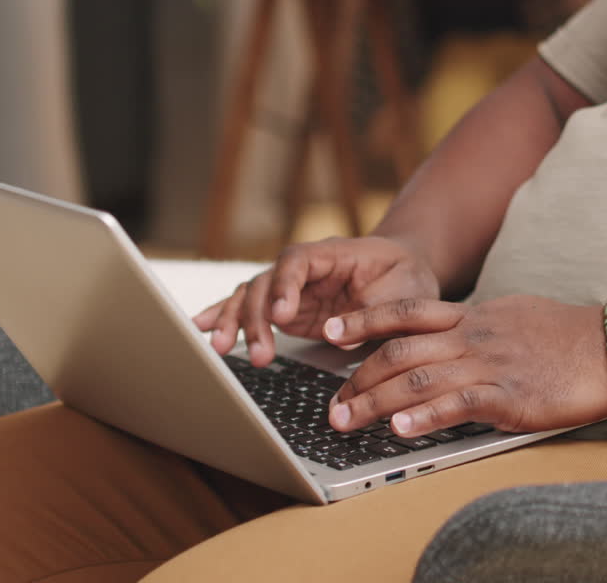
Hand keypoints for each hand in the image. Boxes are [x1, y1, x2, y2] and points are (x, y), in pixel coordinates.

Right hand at [193, 237, 439, 366]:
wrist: (405, 272)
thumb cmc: (406, 276)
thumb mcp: (404, 291)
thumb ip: (374, 312)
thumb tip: (340, 338)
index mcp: (331, 254)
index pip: (296, 262)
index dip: (284, 286)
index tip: (281, 315)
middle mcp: (303, 269)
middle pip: (266, 283)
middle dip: (256, 318)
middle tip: (258, 353)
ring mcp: (291, 289)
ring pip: (251, 297)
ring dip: (235, 323)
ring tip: (221, 350)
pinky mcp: (287, 311)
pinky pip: (250, 311)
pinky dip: (225, 318)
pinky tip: (200, 329)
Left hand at [322, 296, 606, 436]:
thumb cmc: (569, 334)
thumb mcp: (516, 314)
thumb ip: (480, 324)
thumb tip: (455, 331)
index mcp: (474, 317)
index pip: (406, 314)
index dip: (364, 322)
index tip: (332, 332)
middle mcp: (473, 337)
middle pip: (399, 352)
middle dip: (358, 379)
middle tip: (332, 404)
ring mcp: (490, 366)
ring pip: (418, 380)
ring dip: (375, 402)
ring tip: (347, 421)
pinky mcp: (511, 396)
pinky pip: (459, 404)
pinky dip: (425, 417)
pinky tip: (401, 429)